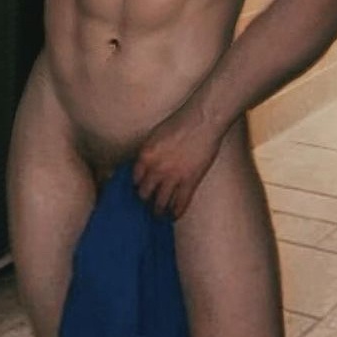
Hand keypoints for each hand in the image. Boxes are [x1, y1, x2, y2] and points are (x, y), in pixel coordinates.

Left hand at [132, 97, 223, 220]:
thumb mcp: (156, 136)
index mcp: (145, 155)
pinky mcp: (189, 182)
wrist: (202, 121)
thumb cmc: (180, 122)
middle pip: (144, 193)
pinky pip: (180, 203)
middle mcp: (156, 169)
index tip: (139, 190)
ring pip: (160, 203)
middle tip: (147, 203)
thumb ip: (149, 153)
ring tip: (159, 214)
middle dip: (145, 199)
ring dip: (158, 211)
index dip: (137, 185)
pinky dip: (176, 212)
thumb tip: (144, 166)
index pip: (135, 178)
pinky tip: (174, 216)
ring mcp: (173, 177)